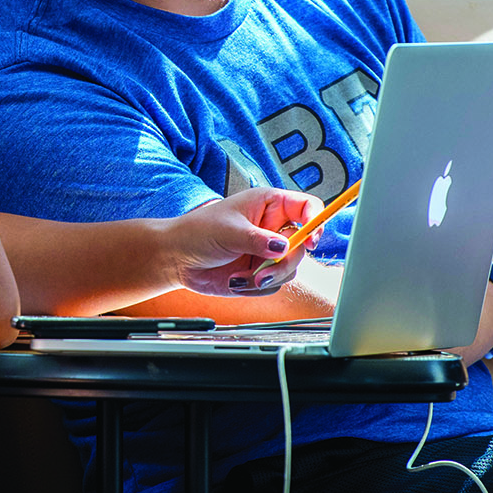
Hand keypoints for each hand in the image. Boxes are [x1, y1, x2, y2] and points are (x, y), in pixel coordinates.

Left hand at [161, 187, 324, 298]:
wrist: (177, 259)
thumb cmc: (197, 232)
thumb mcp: (229, 231)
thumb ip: (258, 240)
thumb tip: (284, 247)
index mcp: (269, 205)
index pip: (307, 207)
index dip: (315, 221)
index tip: (310, 240)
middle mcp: (273, 228)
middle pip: (302, 246)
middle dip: (284, 263)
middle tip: (262, 272)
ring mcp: (268, 252)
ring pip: (290, 269)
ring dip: (267, 278)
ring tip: (240, 278)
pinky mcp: (260, 272)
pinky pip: (273, 285)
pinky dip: (255, 287)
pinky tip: (234, 281)